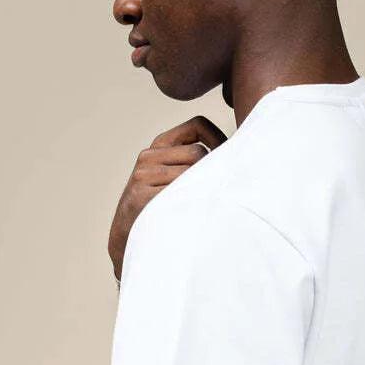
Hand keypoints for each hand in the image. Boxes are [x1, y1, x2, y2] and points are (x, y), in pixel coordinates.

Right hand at [108, 115, 227, 281]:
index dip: (218, 137)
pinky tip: (190, 217)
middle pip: (198, 153)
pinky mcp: (140, 198)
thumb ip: (195, 161)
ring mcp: (142, 177)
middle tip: (216, 193)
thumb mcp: (174, 176)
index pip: (197, 125)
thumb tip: (238, 157)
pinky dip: (191, 206)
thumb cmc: (161, 207)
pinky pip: (179, 196)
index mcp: (159, 146)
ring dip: (202, 192)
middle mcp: (148, 157)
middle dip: (210, 172)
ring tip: (201, 209)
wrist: (126, 240)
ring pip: (191, 175)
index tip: (228, 156)